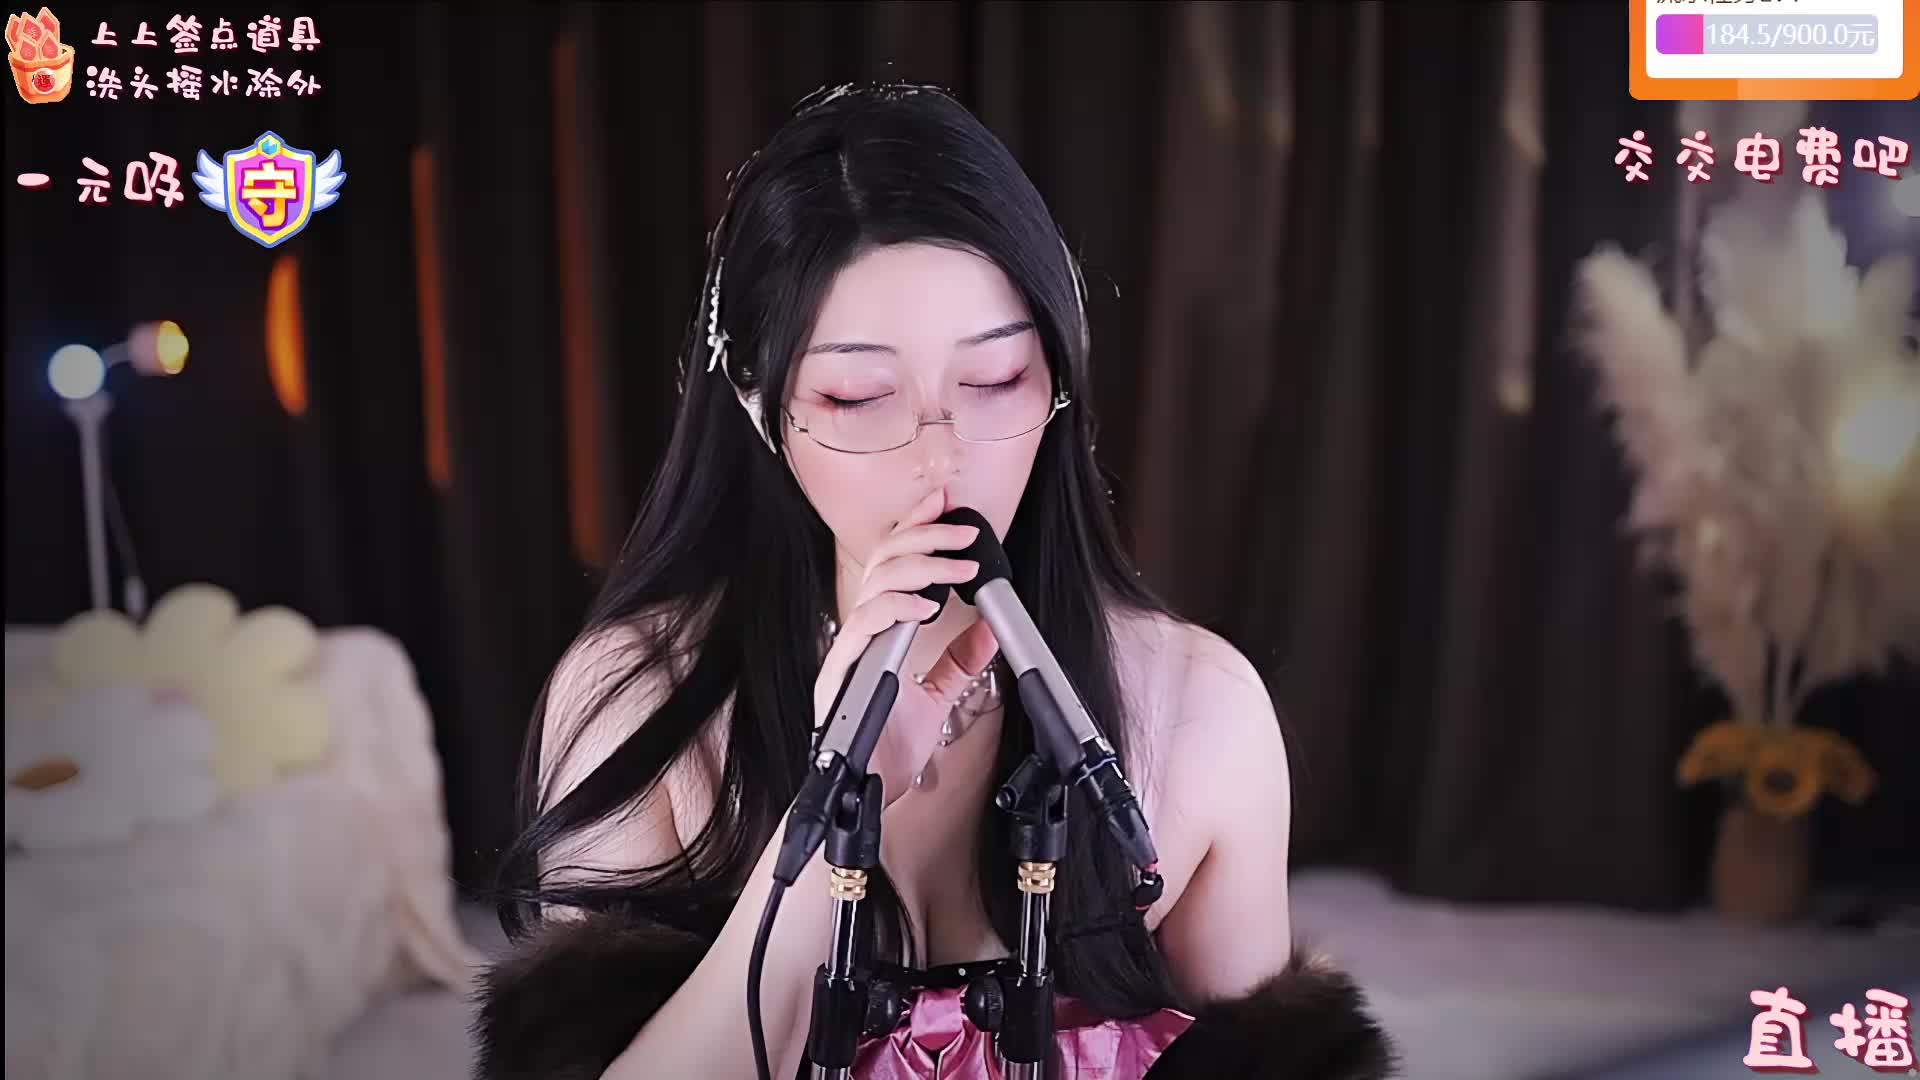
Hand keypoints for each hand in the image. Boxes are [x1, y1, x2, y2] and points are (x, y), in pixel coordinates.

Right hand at [812, 489, 999, 806]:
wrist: (867, 793)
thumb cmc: (888, 749)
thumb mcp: (937, 698)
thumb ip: (958, 662)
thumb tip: (990, 629)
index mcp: (879, 631)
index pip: (894, 563)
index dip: (917, 527)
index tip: (946, 502)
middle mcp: (860, 633)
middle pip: (884, 561)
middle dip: (925, 536)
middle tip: (964, 530)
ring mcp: (849, 650)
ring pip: (876, 585)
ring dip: (922, 568)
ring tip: (960, 566)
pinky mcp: (841, 673)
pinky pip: (864, 627)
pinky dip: (895, 610)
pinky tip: (923, 605)